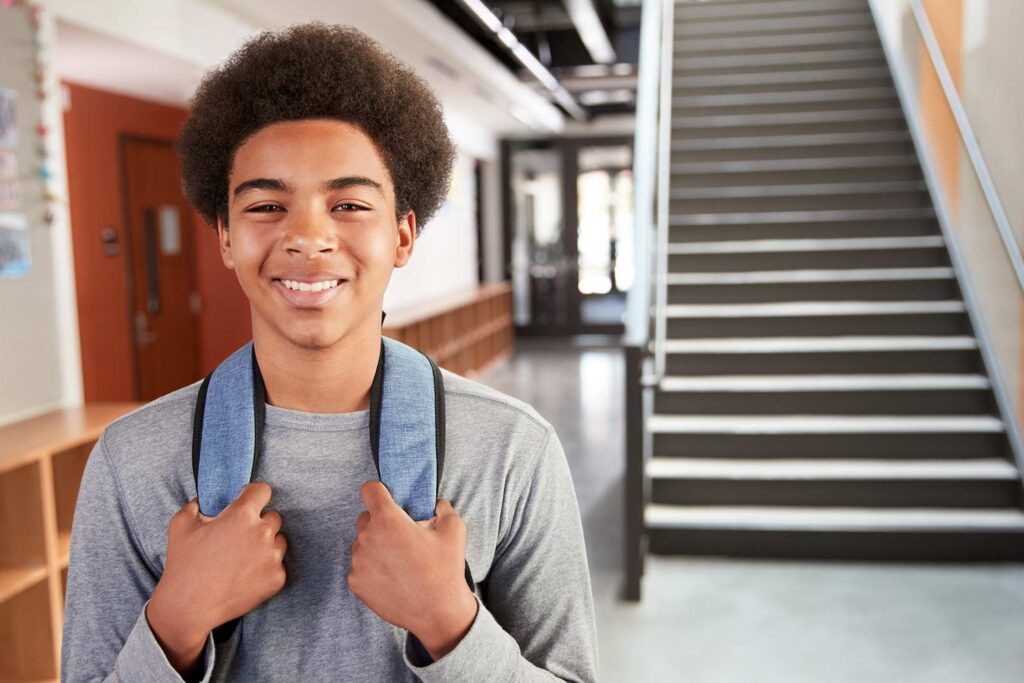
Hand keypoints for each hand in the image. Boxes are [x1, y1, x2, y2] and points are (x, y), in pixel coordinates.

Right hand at [148, 482, 287, 665]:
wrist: (189, 607)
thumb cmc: (184, 564)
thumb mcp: (180, 525)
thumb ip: (196, 505)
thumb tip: (205, 501)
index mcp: (242, 515)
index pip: (263, 491)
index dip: (253, 495)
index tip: (247, 502)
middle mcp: (262, 533)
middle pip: (273, 517)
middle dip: (258, 523)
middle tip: (238, 538)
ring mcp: (272, 557)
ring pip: (278, 541)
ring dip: (266, 545)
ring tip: (241, 558)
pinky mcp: (277, 578)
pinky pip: (278, 565)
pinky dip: (265, 568)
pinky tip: (245, 575)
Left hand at [348, 481, 477, 658]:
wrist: (437, 613)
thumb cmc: (445, 569)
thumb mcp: (454, 529)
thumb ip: (442, 508)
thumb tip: (435, 505)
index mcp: (388, 520)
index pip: (369, 490)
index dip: (378, 491)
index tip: (386, 499)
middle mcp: (367, 538)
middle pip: (365, 518)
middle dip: (381, 523)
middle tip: (402, 538)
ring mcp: (358, 561)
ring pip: (362, 543)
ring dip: (375, 546)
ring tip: (399, 562)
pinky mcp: (355, 582)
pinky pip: (359, 566)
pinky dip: (372, 568)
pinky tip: (392, 577)